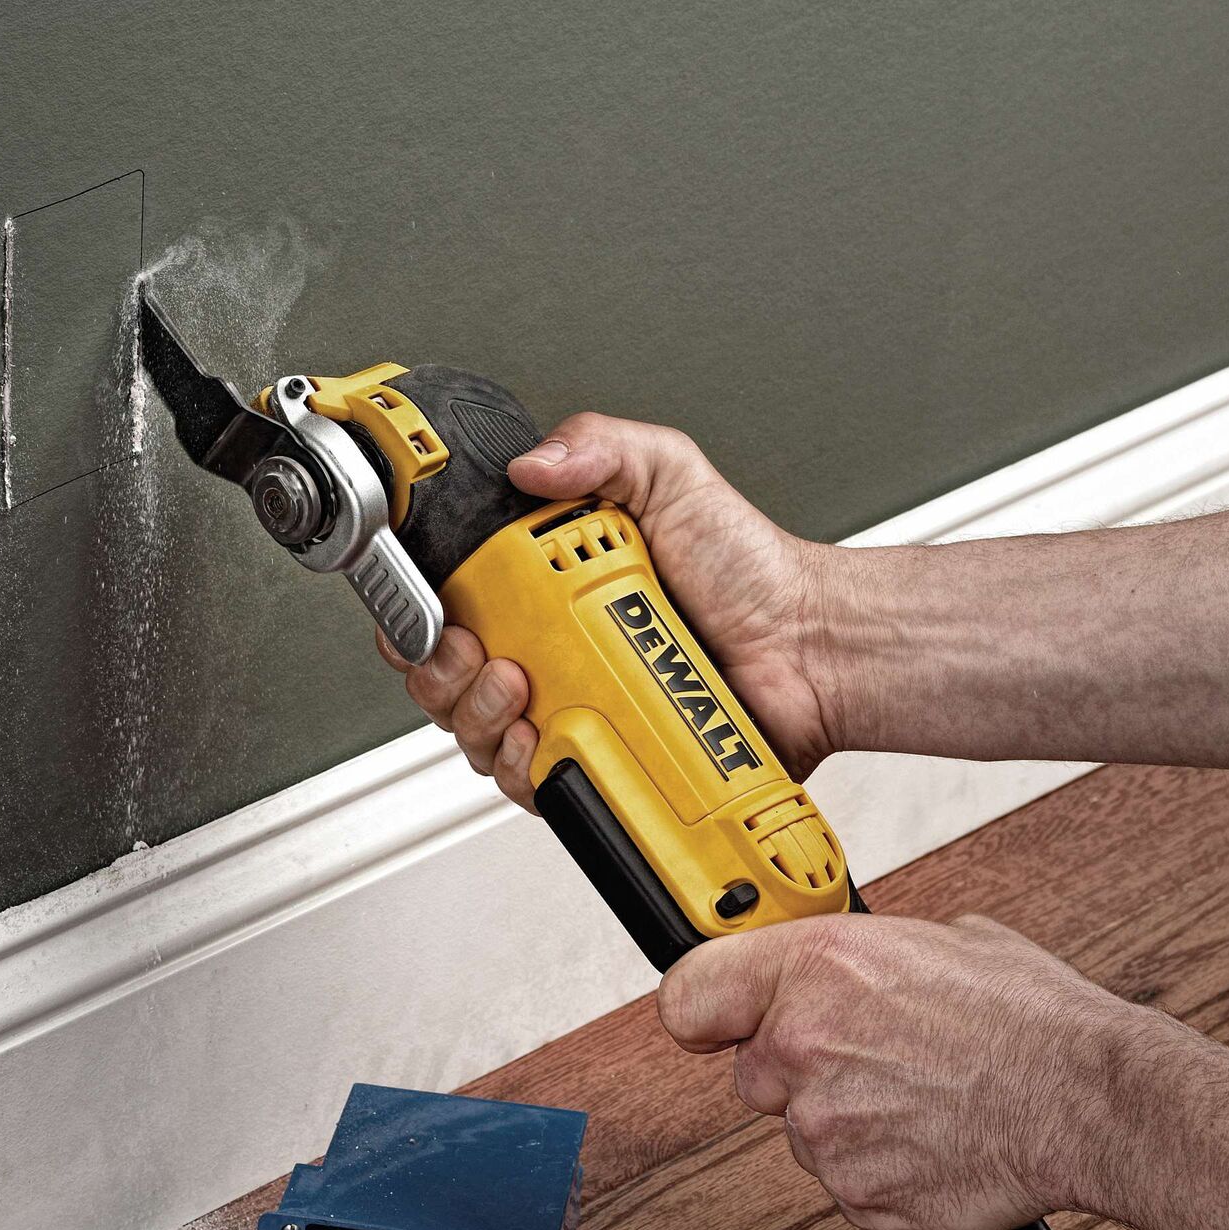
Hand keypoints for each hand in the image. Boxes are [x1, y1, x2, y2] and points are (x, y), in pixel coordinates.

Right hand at [377, 412, 842, 807]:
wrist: (808, 647)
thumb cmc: (750, 572)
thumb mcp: (670, 475)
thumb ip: (600, 446)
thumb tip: (531, 461)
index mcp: (545, 587)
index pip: (448, 605)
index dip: (420, 614)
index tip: (435, 611)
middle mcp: (548, 651)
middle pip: (444, 679)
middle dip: (441, 671)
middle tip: (480, 651)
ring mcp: (570, 710)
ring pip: (475, 736)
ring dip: (478, 716)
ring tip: (521, 689)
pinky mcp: (597, 764)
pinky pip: (531, 783)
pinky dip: (521, 767)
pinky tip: (542, 739)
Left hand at [656, 911, 1161, 1229]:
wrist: (1089, 1099)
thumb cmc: (1028, 1017)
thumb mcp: (935, 939)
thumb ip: (860, 954)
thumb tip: (836, 962)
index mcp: (814, 968)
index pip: (687, 995)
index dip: (703, 1008)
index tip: (714, 1014)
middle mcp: (802, 1045)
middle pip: (752, 1069)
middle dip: (799, 1066)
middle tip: (867, 1055)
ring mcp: (824, 1127)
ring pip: (801, 1127)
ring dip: (845, 1117)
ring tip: (920, 1093)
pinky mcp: (856, 1193)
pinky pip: (843, 1179)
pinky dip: (878, 1165)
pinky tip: (930, 1134)